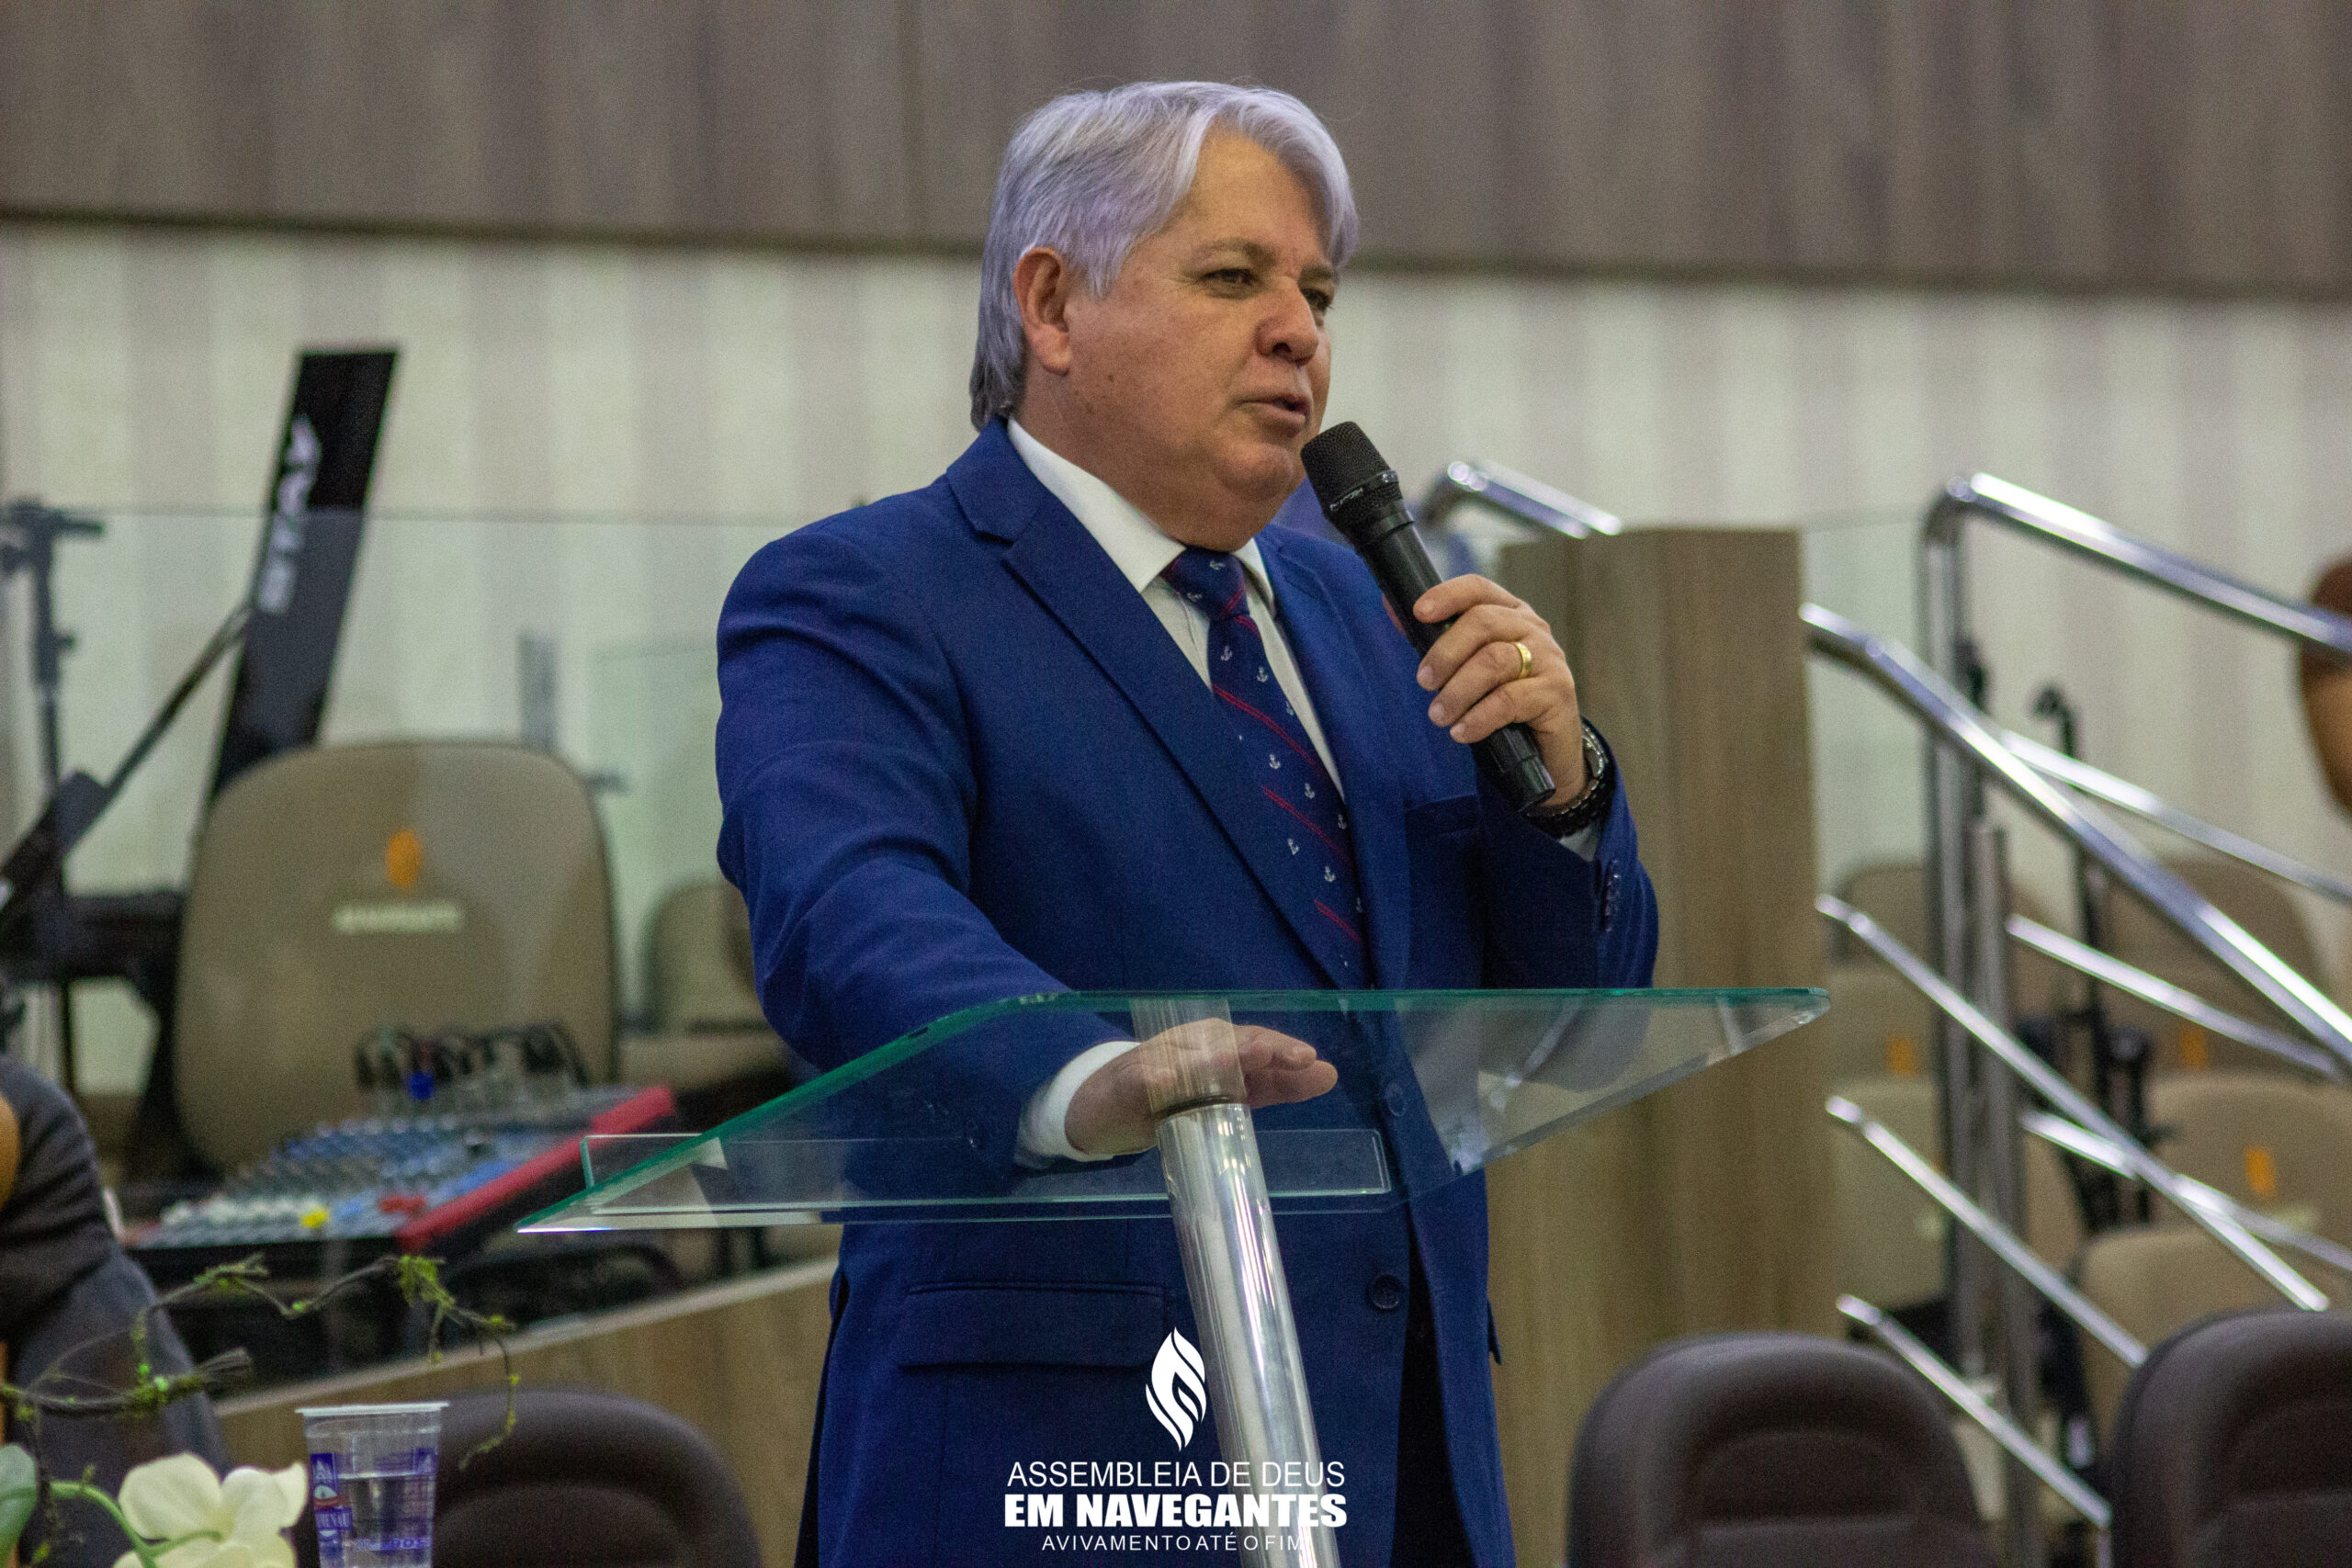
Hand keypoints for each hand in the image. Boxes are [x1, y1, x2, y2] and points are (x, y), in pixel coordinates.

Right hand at [1064, 1025, 1337, 1157]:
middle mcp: (1189, 1046)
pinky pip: (1145, 1078)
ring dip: (1215, 1056)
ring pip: (1187, 1055)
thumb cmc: (1172, 1099)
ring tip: (1245, 1059)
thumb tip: (1329, 1073)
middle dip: (1254, 1047)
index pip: (1253, 1043)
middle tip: (1282, 1056)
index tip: (1312, 1063)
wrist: (1101, 1110)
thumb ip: (1275, 1085)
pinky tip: (1171, 1084)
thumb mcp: (1228, 1094)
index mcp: (1217, 1048)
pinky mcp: (1127, 1082)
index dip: (1281, 1051)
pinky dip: (1159, 1079)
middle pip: (1224, 1040)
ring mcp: (1156, 1061)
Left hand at [1412, 576, 1586, 804]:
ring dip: (1457, 691)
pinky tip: (1462, 732)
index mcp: (1511, 615)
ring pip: (1494, 661)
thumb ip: (1438, 641)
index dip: (1447, 595)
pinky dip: (1478, 718)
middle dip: (1445, 653)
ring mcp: (1549, 659)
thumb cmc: (1504, 704)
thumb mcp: (1470, 669)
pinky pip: (1509, 700)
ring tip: (1438, 715)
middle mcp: (1534, 630)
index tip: (1420, 613)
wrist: (1547, 752)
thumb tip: (1393, 608)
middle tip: (1424, 682)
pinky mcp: (1558, 692)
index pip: (1479, 589)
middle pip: (1483, 622)